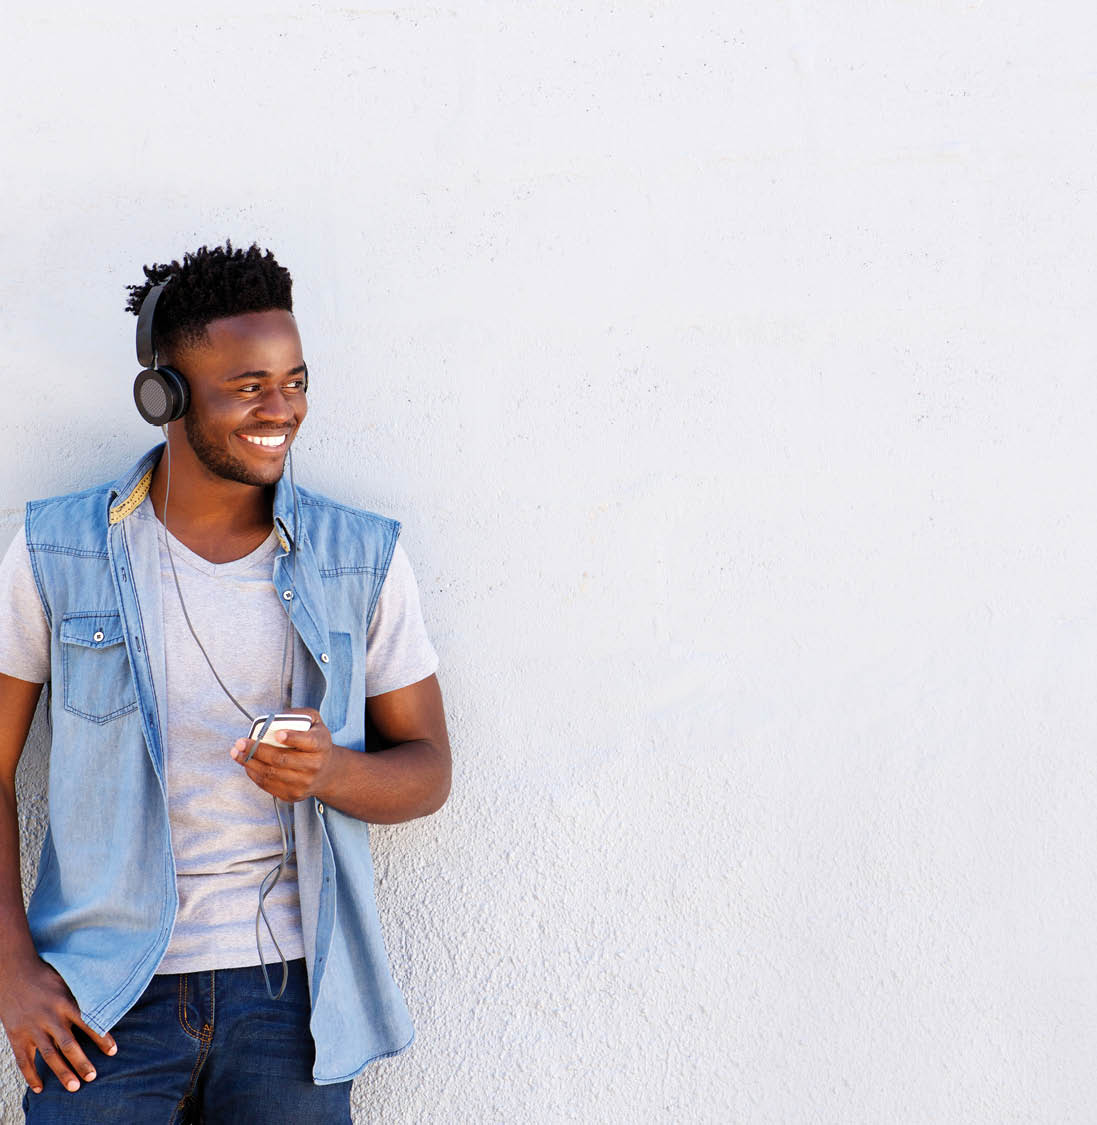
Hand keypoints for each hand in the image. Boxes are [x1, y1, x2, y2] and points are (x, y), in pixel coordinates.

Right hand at [0, 955, 116, 1094]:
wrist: (13, 972)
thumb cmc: (46, 975)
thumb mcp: (68, 980)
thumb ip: (83, 994)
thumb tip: (108, 998)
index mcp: (65, 1002)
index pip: (88, 1023)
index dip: (101, 1038)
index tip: (113, 1051)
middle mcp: (50, 1017)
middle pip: (68, 1044)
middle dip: (81, 1062)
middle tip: (93, 1076)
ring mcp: (32, 1028)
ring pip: (49, 1055)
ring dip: (62, 1072)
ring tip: (74, 1087)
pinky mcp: (17, 1036)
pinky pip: (24, 1060)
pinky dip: (31, 1075)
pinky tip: (40, 1088)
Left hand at [230, 708, 338, 802]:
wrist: (326, 772)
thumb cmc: (316, 743)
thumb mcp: (315, 723)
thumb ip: (300, 715)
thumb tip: (276, 718)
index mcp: (321, 745)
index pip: (308, 742)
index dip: (292, 738)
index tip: (278, 734)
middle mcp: (314, 766)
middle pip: (282, 759)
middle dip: (258, 750)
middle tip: (241, 742)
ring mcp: (303, 783)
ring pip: (271, 773)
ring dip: (250, 763)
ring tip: (237, 753)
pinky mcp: (293, 794)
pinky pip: (268, 785)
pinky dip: (254, 773)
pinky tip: (247, 763)